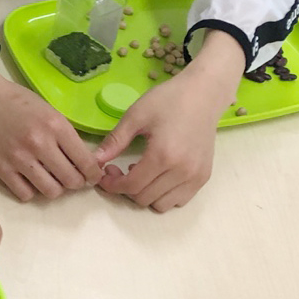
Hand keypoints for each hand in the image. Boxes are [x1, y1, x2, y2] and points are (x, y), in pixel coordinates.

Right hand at [0, 65, 101, 201]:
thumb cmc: (22, 103)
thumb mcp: (52, 113)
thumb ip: (68, 138)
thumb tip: (87, 164)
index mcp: (55, 126)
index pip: (85, 162)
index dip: (94, 174)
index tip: (92, 176)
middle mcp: (39, 143)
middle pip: (71, 181)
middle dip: (76, 182)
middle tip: (71, 175)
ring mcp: (18, 158)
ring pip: (51, 191)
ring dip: (55, 187)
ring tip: (51, 177)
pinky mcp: (1, 168)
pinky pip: (25, 194)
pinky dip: (31, 190)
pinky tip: (30, 178)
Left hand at [92, 32, 241, 210]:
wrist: (203, 95)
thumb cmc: (168, 100)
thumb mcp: (136, 116)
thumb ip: (115, 141)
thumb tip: (95, 161)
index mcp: (163, 156)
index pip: (132, 186)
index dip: (112, 185)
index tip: (103, 174)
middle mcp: (182, 172)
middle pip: (144, 198)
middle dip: (125, 188)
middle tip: (117, 169)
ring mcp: (196, 177)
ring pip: (162, 204)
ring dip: (144, 194)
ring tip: (139, 171)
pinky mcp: (204, 177)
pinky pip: (179, 200)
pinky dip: (163, 194)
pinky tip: (156, 174)